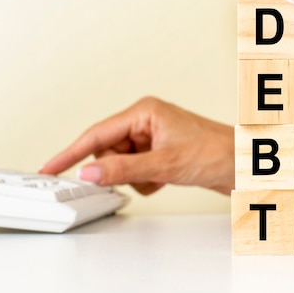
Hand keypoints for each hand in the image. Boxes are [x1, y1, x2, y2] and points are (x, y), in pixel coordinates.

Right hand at [39, 97, 234, 195]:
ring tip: (161, 174)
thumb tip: (89, 173)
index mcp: (143, 112)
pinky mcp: (159, 153)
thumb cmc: (216, 152)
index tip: (50, 166)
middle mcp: (145, 122)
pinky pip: (135, 171)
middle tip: (143, 174)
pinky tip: (165, 178)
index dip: (71, 153)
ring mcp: (152, 139)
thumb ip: (122, 169)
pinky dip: (146, 180)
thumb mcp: (164, 164)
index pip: (96, 134)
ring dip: (136, 176)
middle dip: (121, 168)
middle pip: (108, 152)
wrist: (243, 165)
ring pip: (121, 164)